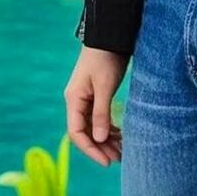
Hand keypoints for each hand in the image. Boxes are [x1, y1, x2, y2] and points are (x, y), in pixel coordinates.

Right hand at [64, 47, 129, 165]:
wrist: (111, 34)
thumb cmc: (106, 57)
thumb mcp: (104, 86)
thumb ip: (101, 113)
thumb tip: (100, 139)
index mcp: (74, 99)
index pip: (77, 133)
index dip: (90, 150)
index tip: (106, 162)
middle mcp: (77, 101)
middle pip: (86, 132)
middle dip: (101, 147)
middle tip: (118, 159)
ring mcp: (86, 98)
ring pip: (94, 126)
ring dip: (106, 139)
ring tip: (122, 151)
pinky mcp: (97, 93)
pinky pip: (100, 117)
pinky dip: (109, 128)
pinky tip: (120, 135)